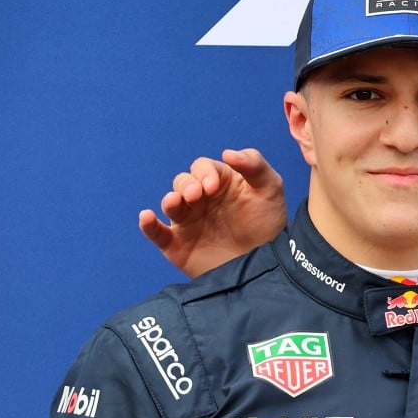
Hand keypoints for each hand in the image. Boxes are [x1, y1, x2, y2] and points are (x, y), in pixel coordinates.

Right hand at [138, 148, 287, 279]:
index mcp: (220, 183)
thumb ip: (255, 166)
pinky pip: (157, 233)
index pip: (202, 168)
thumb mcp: (270, 189)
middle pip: (183, 182)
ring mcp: (189, 222)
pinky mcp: (179, 245)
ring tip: (177, 203)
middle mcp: (201, 200)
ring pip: (170, 203)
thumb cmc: (270, 225)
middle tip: (198, 195)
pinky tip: (147, 217)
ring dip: (170, 200)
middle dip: (187, 185)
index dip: (204, 173)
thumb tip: (228, 153)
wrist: (268, 265)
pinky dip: (148, 225)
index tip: (213, 186)